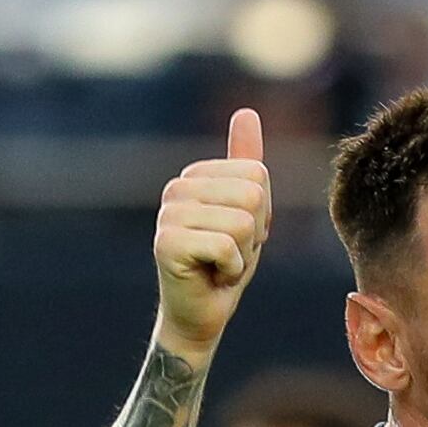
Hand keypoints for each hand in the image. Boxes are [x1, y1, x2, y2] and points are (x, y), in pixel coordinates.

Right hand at [154, 109, 272, 359]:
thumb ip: (245, 163)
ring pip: (242, 222)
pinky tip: (212, 276)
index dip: (261, 214)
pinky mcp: (166, 243)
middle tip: (231, 253)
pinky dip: (231, 270)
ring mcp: (168, 214)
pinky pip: (226, 246)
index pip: (257, 175)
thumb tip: (246, 112)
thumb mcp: (246, 212)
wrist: (201, 315)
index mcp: (195, 176)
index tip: (238, 236)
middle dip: (254, 234)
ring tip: (220, 264)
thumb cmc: (224, 265)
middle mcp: (176, 188)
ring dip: (242, 255)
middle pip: (252, 195)